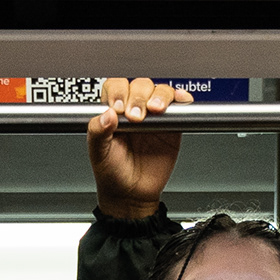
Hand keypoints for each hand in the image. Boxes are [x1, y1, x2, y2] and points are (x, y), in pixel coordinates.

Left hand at [90, 80, 191, 218]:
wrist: (131, 194)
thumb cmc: (111, 172)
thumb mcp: (98, 153)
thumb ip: (97, 131)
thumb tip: (107, 114)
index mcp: (113, 110)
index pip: (117, 86)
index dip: (119, 92)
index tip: (119, 109)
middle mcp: (134, 108)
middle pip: (141, 85)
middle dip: (139, 96)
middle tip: (136, 117)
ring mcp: (154, 116)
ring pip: (160, 91)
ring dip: (160, 96)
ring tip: (156, 110)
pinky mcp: (171, 126)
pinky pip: (179, 106)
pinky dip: (182, 99)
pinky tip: (180, 100)